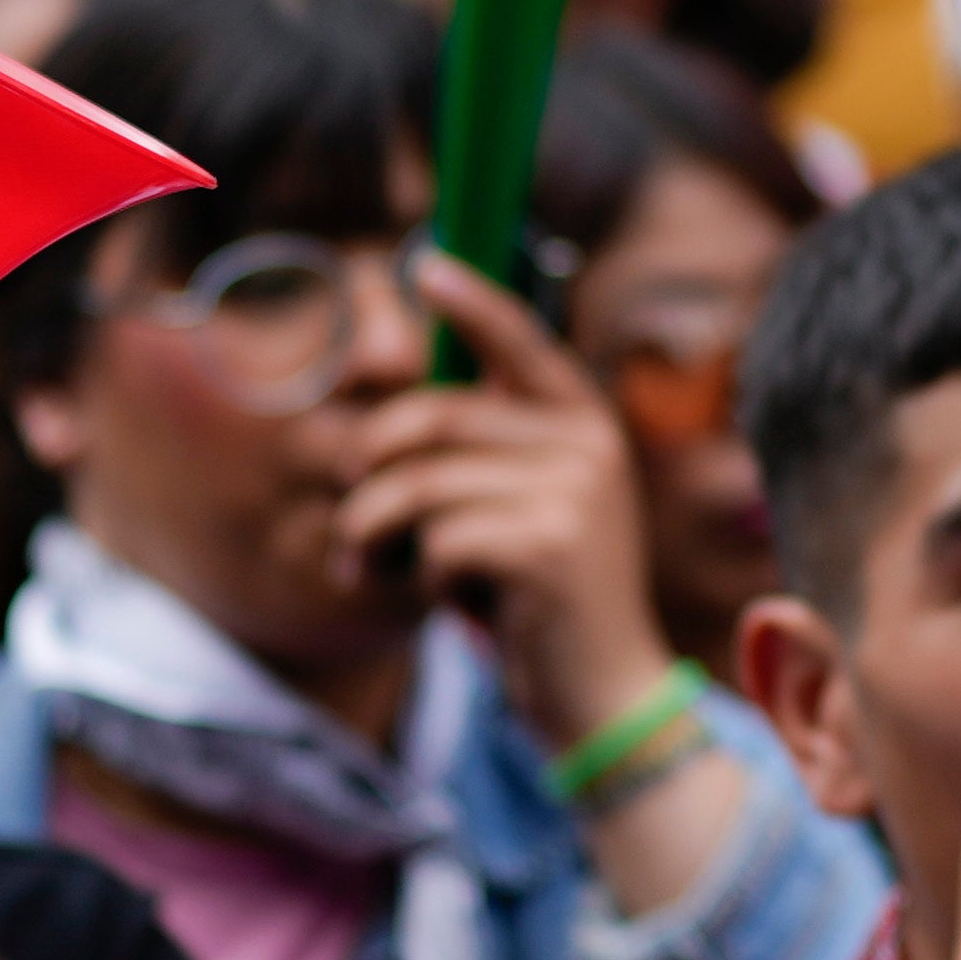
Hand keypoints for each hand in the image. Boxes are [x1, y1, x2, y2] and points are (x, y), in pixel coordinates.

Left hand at [346, 252, 680, 750]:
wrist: (603, 694)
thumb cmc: (542, 601)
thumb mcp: (525, 510)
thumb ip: (485, 455)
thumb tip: (401, 406)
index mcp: (584, 424)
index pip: (521, 342)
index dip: (472, 302)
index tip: (425, 265)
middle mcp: (587, 445)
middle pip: (430, 418)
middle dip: (369, 474)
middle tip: (357, 529)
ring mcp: (573, 492)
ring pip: (417, 486)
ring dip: (380, 538)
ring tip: (390, 572)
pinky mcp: (546, 545)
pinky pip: (433, 541)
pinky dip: (423, 581)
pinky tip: (461, 604)